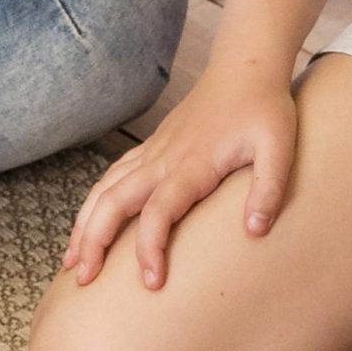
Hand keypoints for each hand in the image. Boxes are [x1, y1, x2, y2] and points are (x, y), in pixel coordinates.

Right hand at [61, 62, 297, 289]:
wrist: (245, 68)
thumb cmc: (264, 108)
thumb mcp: (280, 147)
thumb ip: (269, 189)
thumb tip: (255, 231)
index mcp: (192, 165)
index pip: (158, 212)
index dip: (149, 248)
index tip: (151, 282)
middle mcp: (163, 160)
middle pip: (113, 202)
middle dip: (92, 241)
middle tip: (82, 279)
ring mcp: (154, 152)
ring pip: (104, 190)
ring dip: (83, 224)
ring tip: (70, 261)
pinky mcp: (152, 148)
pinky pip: (112, 176)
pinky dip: (94, 202)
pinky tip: (87, 222)